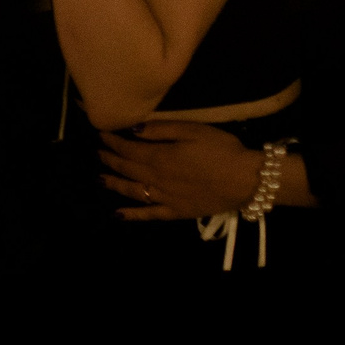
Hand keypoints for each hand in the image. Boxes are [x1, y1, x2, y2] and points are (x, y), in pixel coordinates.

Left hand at [98, 121, 264, 219]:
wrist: (246, 180)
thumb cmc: (222, 150)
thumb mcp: (192, 130)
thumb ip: (160, 129)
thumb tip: (133, 129)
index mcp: (159, 156)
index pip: (128, 148)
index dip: (112, 141)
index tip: (101, 134)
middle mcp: (156, 178)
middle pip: (127, 168)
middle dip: (109, 159)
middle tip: (97, 152)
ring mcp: (164, 197)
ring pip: (131, 190)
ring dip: (113, 184)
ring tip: (100, 178)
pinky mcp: (176, 212)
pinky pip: (149, 214)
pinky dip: (132, 215)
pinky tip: (118, 215)